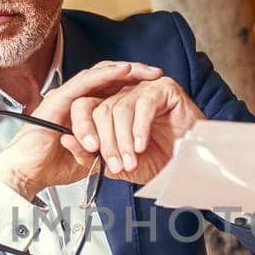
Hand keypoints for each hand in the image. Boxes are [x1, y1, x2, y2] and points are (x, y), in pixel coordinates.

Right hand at [0, 60, 162, 198]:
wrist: (27, 172)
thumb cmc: (50, 166)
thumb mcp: (90, 156)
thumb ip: (105, 147)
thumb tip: (126, 151)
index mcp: (83, 111)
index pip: (111, 89)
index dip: (133, 85)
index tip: (155, 86)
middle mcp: (74, 99)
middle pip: (108, 76)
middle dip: (134, 72)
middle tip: (156, 72)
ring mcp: (66, 96)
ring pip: (99, 74)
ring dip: (124, 70)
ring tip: (145, 69)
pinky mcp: (59, 99)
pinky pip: (85, 82)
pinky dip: (106, 75)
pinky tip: (124, 71)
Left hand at [62, 76, 203, 182]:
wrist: (189, 166)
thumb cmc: (159, 162)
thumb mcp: (119, 164)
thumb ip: (92, 155)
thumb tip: (66, 140)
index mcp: (109, 109)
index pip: (84, 108)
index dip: (82, 128)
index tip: (89, 151)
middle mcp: (124, 94)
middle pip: (100, 108)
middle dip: (106, 141)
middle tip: (115, 165)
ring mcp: (143, 88)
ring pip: (120, 107)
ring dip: (123, 139)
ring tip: (131, 160)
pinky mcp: (164, 89)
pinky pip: (144, 104)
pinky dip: (140, 128)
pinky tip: (142, 145)